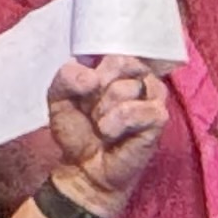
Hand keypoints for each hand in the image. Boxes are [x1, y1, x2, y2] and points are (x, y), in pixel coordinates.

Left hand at [43, 54, 170, 210]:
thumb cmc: (77, 131)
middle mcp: (140, 75)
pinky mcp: (159, 118)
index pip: (109, 48)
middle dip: (96, 93)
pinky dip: (116, 124)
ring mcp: (154, 95)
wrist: (83, 168)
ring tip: (103, 127)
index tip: (84, 93)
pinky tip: (112, 135)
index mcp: (118, 65)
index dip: (92, 72)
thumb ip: (66, 77)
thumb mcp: (58, 99)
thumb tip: (91, 78)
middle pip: (119, 63)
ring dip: (103, 113)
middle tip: (93, 113)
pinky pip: (136, 111)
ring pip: (125, 88)